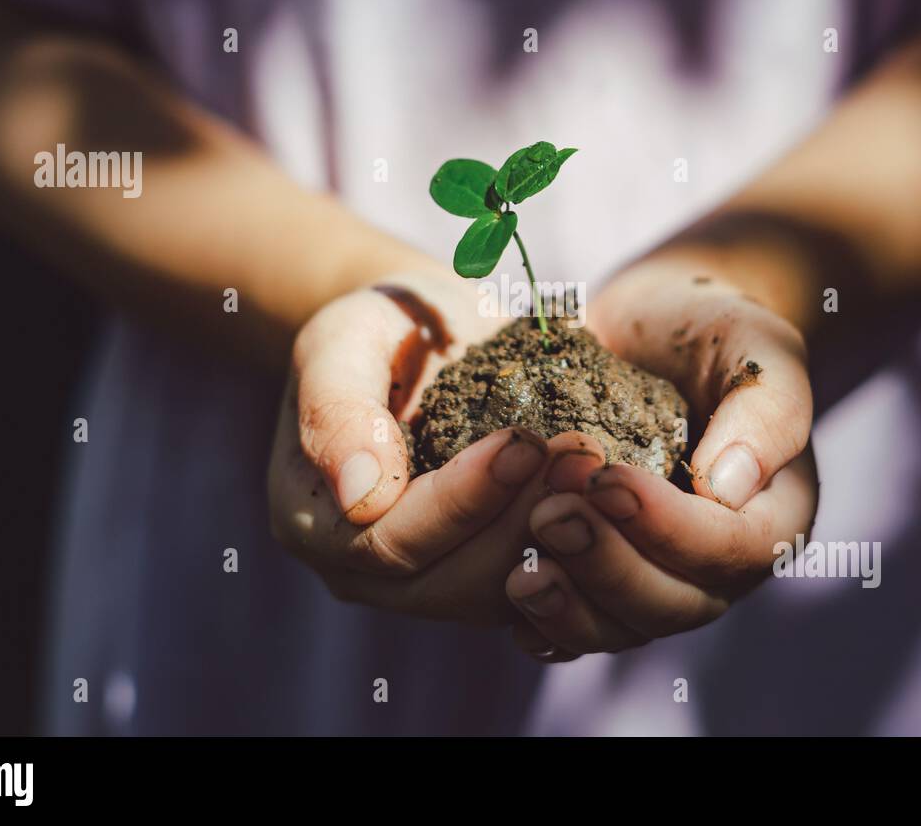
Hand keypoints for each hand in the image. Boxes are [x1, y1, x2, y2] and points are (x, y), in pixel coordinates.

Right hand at [268, 270, 583, 624]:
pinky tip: (606, 497)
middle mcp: (364, 571)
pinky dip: (574, 549)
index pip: (391, 543)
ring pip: (499, 592)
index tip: (523, 443)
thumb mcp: (342, 342)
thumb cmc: (376, 328)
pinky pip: (534, 585)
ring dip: (558, 535)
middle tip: (581, 457)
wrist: (422, 332)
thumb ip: (337, 412)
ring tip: (597, 466)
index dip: (462, 501)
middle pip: (451, 582)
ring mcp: (427, 580)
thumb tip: (360, 496)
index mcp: (313, 524)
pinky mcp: (484, 572)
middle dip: (522, 521)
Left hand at [505, 264, 817, 658]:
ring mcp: (659, 579)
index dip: (668, 527)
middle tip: (548, 514)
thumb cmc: (708, 328)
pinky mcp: (602, 579)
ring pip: (621, 627)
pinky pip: (577, 626)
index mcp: (774, 517)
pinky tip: (506, 592)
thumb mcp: (754, 343)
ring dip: (568, 607)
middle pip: (674, 604)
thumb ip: (765, 408)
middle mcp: (719, 565)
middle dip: (607, 565)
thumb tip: (728, 488)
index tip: (607, 481)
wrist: (645, 331)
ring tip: (518, 570)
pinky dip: (544, 621)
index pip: (731, 549)